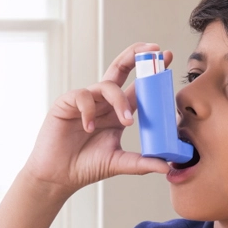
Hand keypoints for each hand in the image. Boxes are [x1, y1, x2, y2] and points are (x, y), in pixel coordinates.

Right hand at [22, 42, 174, 190]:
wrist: (59, 176)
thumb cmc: (85, 166)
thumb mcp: (119, 163)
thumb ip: (142, 162)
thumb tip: (167, 167)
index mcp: (117, 112)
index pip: (137, 87)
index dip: (152, 72)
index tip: (169, 58)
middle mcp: (103, 102)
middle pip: (120, 69)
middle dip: (136, 56)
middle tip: (154, 50)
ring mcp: (85, 101)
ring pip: (106, 85)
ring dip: (120, 101)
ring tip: (126, 123)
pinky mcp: (66, 103)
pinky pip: (82, 96)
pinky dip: (89, 110)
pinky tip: (89, 127)